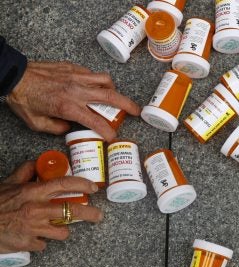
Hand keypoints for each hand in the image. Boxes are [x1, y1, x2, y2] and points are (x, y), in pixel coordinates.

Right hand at [0, 161, 102, 252]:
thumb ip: (25, 172)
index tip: (93, 187)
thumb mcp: (8, 183)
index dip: (82, 184)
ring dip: (62, 229)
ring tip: (57, 227)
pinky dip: (42, 240)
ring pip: (62, 231)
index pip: (64, 184)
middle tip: (98, 215)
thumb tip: (37, 162)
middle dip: (90, 213)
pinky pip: (44, 244)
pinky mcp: (28, 244)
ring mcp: (33, 228)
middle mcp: (37, 209)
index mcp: (33, 192)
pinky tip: (35, 236)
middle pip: (72, 211)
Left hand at [7, 61, 140, 141]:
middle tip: (136, 111)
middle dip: (127, 105)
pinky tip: (93, 87)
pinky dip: (97, 81)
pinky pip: (92, 73)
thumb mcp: (37, 124)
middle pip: (110, 97)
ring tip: (113, 97)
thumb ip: (57, 129)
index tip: (113, 137)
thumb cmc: (23, 100)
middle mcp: (77, 90)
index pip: (96, 121)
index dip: (108, 131)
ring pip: (105, 81)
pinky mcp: (72, 68)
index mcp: (68, 107)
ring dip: (113, 90)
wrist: (14, 76)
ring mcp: (76, 76)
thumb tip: (70, 127)